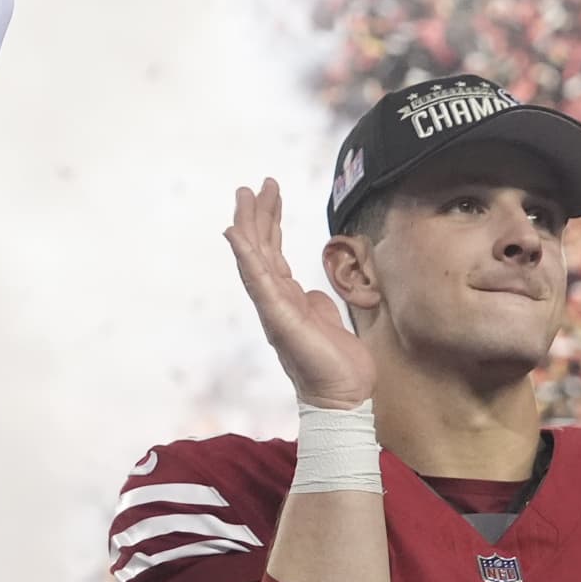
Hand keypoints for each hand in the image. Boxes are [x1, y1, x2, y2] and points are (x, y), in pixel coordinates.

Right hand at [225, 180, 377, 407]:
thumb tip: (309, 292)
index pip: (272, 253)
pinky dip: (246, 256)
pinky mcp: (279, 318)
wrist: (343, 395)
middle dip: (256, 215)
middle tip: (252, 186)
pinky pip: (259, 282)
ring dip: (250, 225)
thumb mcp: (328, 321)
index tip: (267, 194)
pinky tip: (236, 235)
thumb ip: (314, 304)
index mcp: (285, 298)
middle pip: (260, 249)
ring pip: (256, 258)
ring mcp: (274, 309)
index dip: (268, 223)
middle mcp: (274, 300)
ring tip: (246, 195)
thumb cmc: (336, 363)